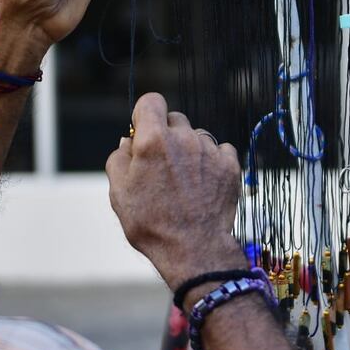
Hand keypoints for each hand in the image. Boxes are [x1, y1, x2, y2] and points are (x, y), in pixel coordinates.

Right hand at [105, 93, 245, 290]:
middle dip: (166, 135)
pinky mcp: (230, 165)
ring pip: (197, 136)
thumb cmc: (151, 223)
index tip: (143, 132)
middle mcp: (184, 138)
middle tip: (161, 165)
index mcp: (153, 140)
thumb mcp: (119, 193)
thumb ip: (119, 159)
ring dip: (189, 150)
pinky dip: (211, 162)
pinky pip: (220, 150)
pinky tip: (203, 184)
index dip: (144, 114)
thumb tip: (128, 142)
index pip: (151, 101)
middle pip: (174, 119)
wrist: (193, 249)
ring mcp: (209, 151)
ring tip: (183, 181)